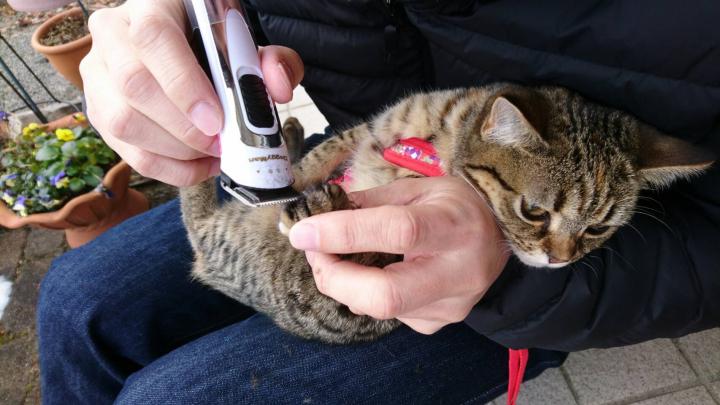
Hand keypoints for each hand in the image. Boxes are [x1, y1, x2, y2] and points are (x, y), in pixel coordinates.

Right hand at [80, 0, 303, 185]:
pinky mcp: (99, 112)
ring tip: (213, 154)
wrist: (185, 46)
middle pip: (132, 85)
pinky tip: (199, 164)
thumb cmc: (214, 43)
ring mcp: (98, 75)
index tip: (215, 119)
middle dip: (183, 127)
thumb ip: (272, 61)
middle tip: (219, 143)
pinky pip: (128, 152)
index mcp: (151, 6)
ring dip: (176, 152)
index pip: (154, 38)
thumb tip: (276, 88)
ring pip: (122, 123)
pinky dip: (169, 169)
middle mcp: (113, 35)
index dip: (184, 84)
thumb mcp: (247, 43)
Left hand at [289, 177, 509, 333]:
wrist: (501, 238)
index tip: (303, 232)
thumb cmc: (453, 206)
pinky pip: (387, 314)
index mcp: (454, 225)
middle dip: (334, 278)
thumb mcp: (416, 189)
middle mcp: (458, 272)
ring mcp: (450, 305)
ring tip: (342, 257)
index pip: (396, 232)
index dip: (343, 233)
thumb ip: (367, 203)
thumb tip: (314, 218)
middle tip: (315, 254)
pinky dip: (367, 293)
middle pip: (385, 294)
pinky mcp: (438, 323)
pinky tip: (380, 272)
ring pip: (379, 309)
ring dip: (345, 283)